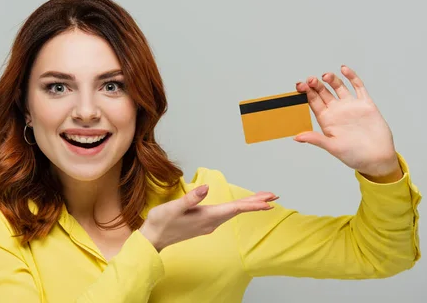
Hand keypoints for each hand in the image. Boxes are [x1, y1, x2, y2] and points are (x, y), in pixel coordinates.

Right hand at [139, 185, 277, 251]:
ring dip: (249, 205)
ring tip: (263, 199)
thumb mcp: (174, 208)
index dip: (253, 204)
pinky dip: (238, 208)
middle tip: (274, 196)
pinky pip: (226, 214)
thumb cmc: (161, 222)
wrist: (152, 239)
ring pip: (233, 213)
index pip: (235, 209)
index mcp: (207, 217)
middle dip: (257, 203)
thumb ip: (191, 198)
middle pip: (238, 210)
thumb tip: (207, 188)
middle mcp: (211, 222)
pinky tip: (240, 206)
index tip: (269, 202)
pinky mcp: (203, 223)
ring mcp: (208, 224)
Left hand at [293, 65, 401, 180]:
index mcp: (326, 120)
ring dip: (331, 79)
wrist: (377, 157)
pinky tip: (344, 69)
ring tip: (326, 76)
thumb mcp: (333, 147)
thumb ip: (316, 139)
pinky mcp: (365, 103)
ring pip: (338, 87)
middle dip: (316, 85)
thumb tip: (297, 137)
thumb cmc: (354, 155)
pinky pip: (358, 86)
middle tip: (311, 79)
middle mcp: (337, 111)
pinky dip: (351, 77)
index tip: (300, 86)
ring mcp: (351, 106)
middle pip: (323, 92)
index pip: (313, 102)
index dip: (306, 93)